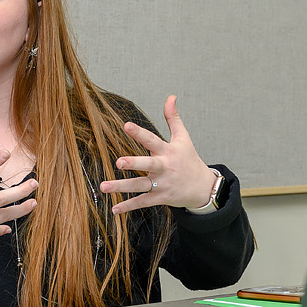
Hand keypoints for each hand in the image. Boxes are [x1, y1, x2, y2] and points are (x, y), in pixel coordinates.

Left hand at [99, 95, 217, 214]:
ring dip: (122, 187)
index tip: (126, 125)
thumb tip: (170, 97)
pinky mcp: (160, 198)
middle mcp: (164, 168)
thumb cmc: (189, 160)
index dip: (139, 133)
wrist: (203, 188)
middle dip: (134, 163)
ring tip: (104, 186)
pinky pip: (143, 202)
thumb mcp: (184, 138)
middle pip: (148, 165)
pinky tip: (114, 209)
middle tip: (118, 162)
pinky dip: (128, 206)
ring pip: (140, 186)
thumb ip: (173, 118)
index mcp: (168, 151)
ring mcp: (162, 184)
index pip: (152, 140)